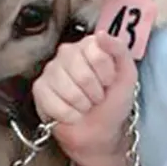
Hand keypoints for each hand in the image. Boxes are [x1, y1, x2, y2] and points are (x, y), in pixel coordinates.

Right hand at [32, 32, 138, 160]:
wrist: (100, 131)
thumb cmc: (112, 102)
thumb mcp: (127, 74)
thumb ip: (119, 50)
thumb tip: (101, 34)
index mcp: (89, 45)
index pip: (97, 54)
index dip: (106, 74)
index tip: (109, 82)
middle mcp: (67, 53)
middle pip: (83, 74)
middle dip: (95, 93)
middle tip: (96, 97)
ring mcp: (51, 70)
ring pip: (68, 90)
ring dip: (82, 105)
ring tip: (85, 105)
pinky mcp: (39, 89)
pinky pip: (53, 102)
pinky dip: (68, 114)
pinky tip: (72, 113)